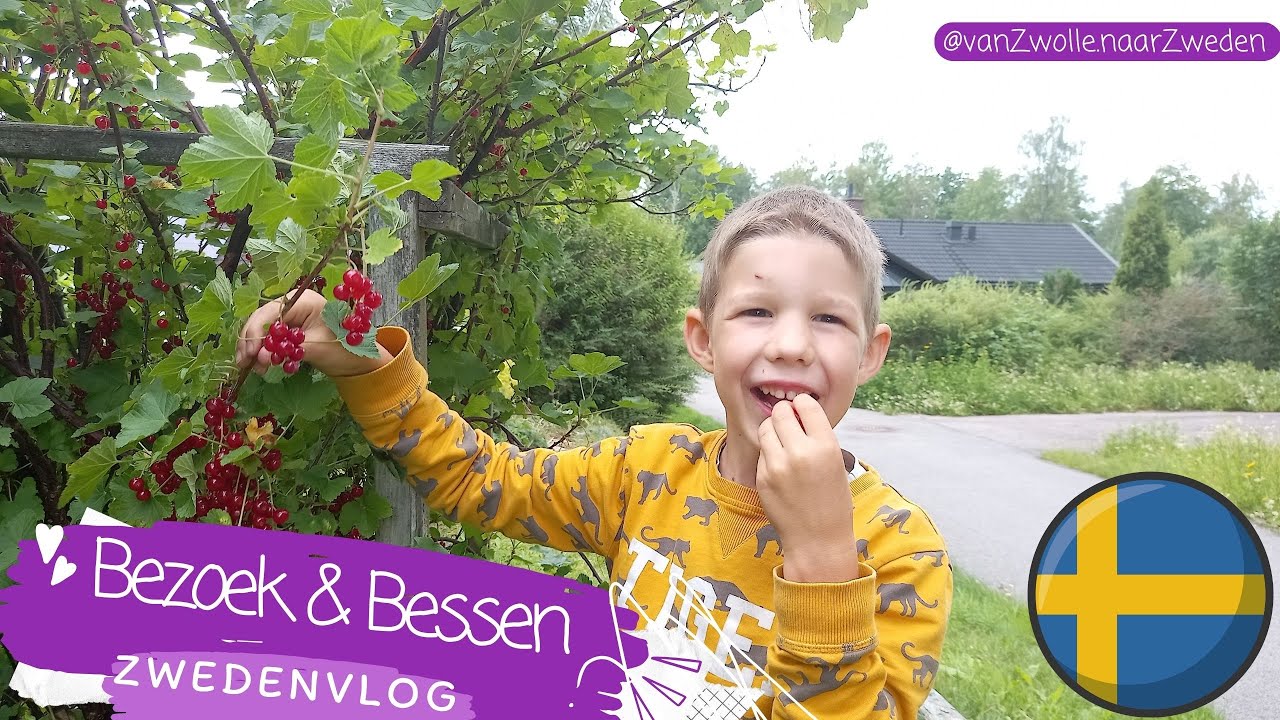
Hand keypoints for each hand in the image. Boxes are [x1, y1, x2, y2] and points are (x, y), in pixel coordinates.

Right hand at [235, 289, 391, 377]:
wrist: (358, 360)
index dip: (256, 331)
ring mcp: (290, 318)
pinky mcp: (289, 331)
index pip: (270, 312)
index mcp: (303, 301)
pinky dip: (264, 352)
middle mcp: (293, 305)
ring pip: (263, 331)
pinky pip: (270, 340)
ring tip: (253, 369)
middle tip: (244, 363)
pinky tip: (261, 366)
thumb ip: (287, 350)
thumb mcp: (316, 348)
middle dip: (251, 342)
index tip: (251, 353)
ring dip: (255, 350)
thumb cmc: (344, 348)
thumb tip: (260, 356)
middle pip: (262, 321)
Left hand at [756, 393, 860, 581]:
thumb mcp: (836, 464)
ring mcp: (777, 465)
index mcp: (825, 446)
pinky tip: (780, 466)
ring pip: (765, 428)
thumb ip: (818, 437)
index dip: (802, 404)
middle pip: (780, 412)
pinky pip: (762, 452)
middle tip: (790, 424)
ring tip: (783, 443)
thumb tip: (799, 412)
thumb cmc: (833, 502)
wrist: (818, 540)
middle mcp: (800, 452)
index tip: (802, 410)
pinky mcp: (762, 477)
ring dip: (773, 430)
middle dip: (785, 414)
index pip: (805, 405)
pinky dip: (769, 453)